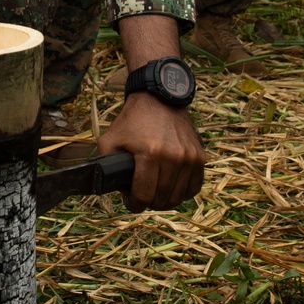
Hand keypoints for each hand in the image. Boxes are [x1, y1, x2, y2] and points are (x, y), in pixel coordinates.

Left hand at [105, 12, 204, 209]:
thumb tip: (106, 187)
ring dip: (165, 200)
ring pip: (178, 197)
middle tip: (141, 195)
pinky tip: (171, 187)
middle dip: (148, 202)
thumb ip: (103, 165)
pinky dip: (182, 192)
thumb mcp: (109, 139)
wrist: (158, 99)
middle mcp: (173, 158)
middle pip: (162, 200)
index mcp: (149, 155)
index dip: (134, 204)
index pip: (144, 196)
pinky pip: (194, 187)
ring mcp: (189, 158)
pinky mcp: (200, 156)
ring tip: (155, 192)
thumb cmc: (132, 120)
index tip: (130, 201)